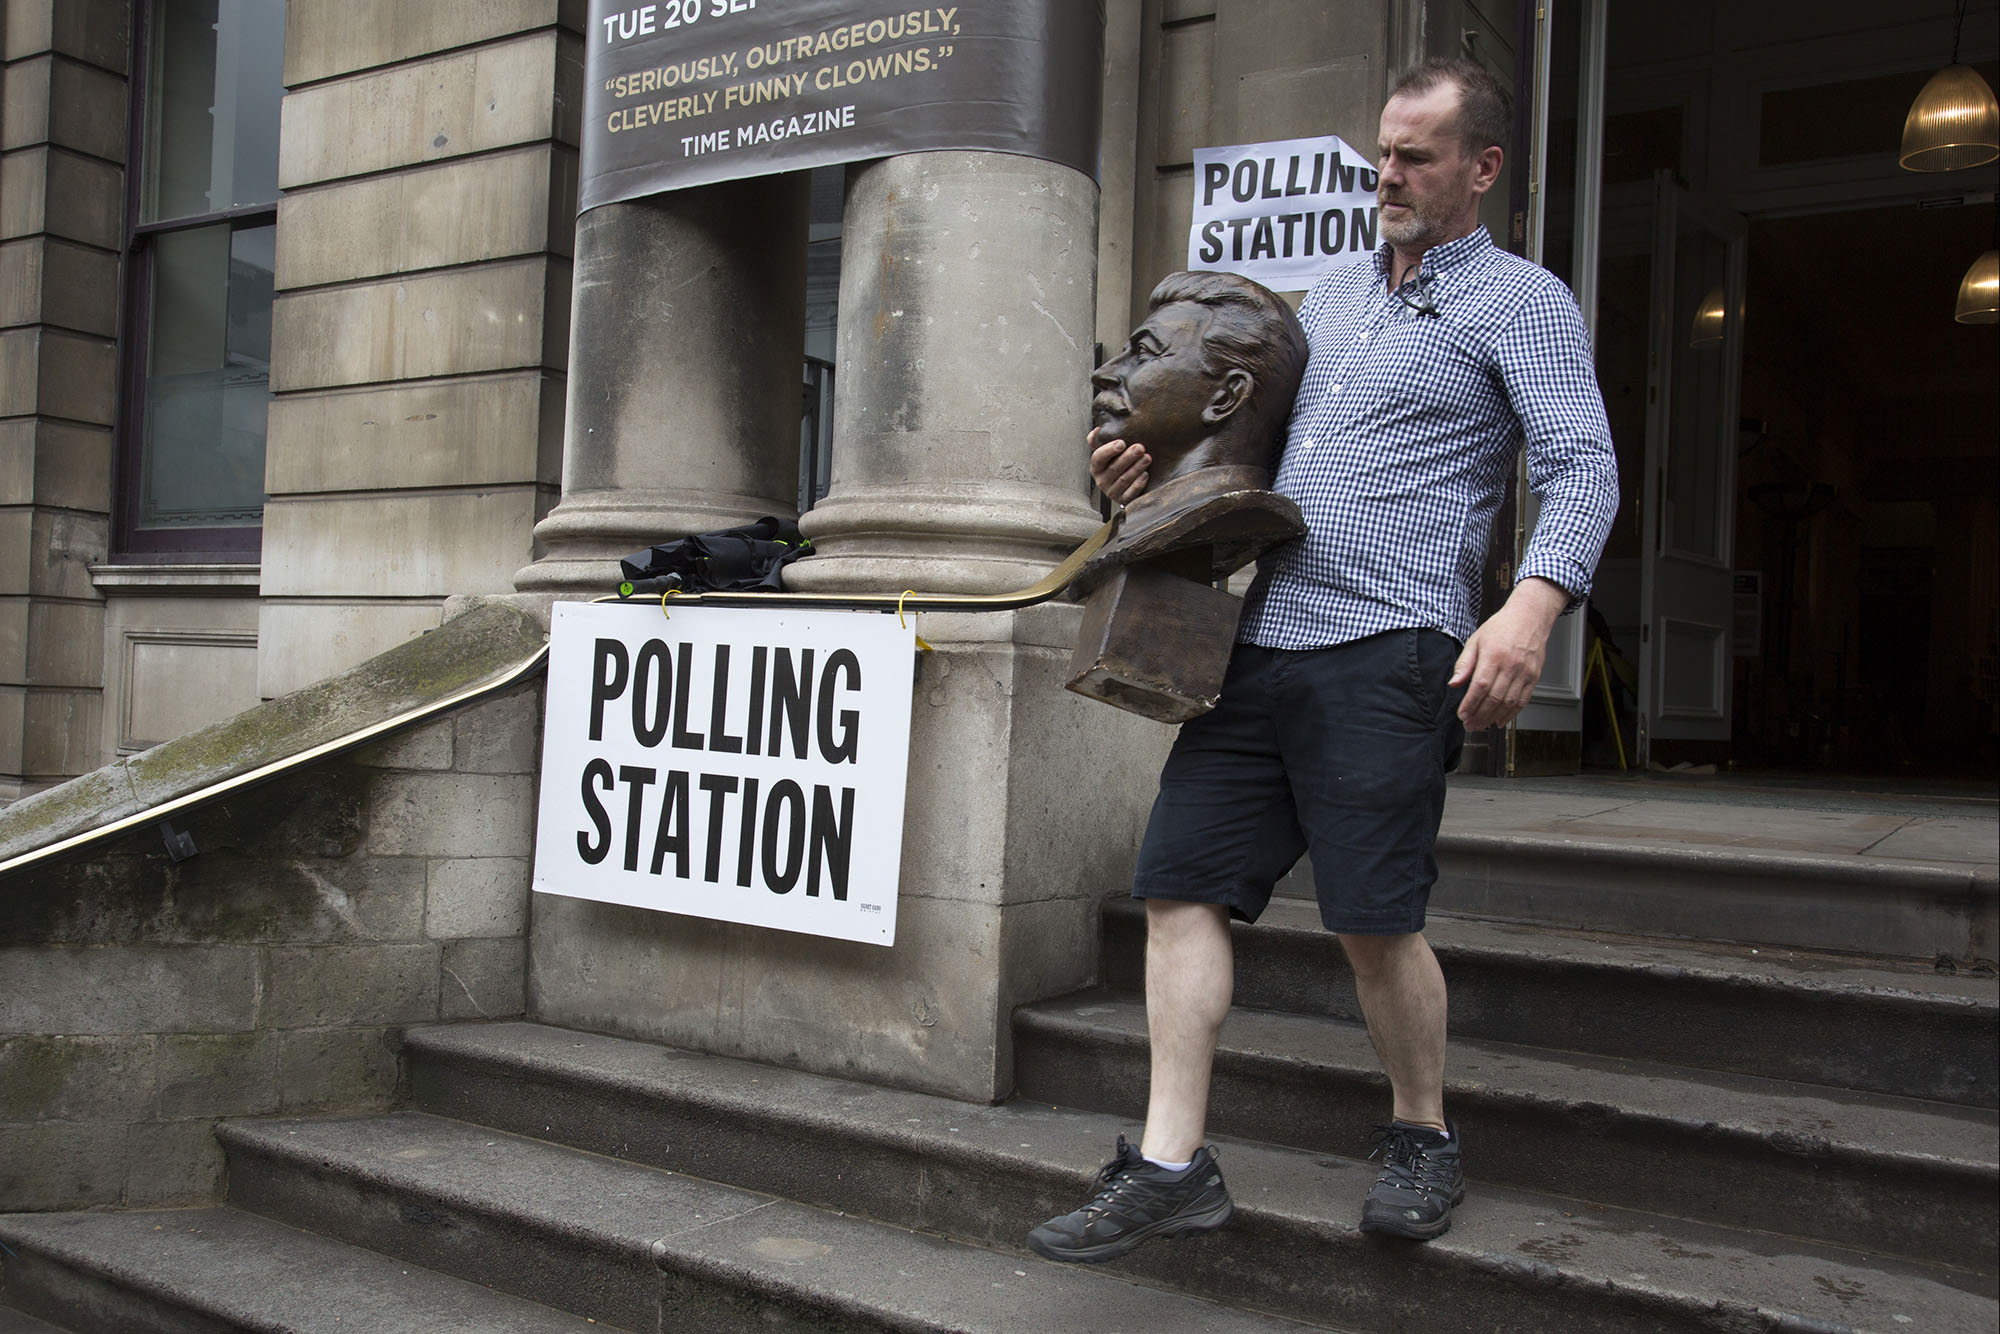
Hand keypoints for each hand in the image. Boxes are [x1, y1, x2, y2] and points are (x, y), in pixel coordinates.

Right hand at [1088, 428, 1150, 505]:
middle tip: (1140, 448)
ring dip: (1136, 468)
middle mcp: (1102, 480)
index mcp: (1096, 467)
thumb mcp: (1109, 452)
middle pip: (1114, 468)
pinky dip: (1138, 484)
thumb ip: (1100, 440)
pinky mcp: (1124, 500)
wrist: (1128, 485)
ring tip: (1147, 458)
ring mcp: (1112, 492)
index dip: (1109, 450)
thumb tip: (1098, 429)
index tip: (1122, 443)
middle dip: (1128, 457)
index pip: (1098, 458)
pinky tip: (1145, 474)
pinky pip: (1130, 493)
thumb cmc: (1118, 464)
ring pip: (1124, 480)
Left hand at [1450, 578, 1569, 729]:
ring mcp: (1525, 672)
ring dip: (1493, 717)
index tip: (1462, 715)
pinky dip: (1511, 714)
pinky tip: (1500, 720)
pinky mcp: (1534, 676)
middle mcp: (1511, 665)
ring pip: (1509, 703)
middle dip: (1479, 715)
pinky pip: (1523, 700)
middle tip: (1470, 725)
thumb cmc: (1501, 626)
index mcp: (1493, 656)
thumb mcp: (1476, 640)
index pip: (1480, 686)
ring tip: (1481, 725)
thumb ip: (1464, 664)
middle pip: (1494, 698)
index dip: (1470, 704)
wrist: (1530, 616)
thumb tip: (1454, 684)